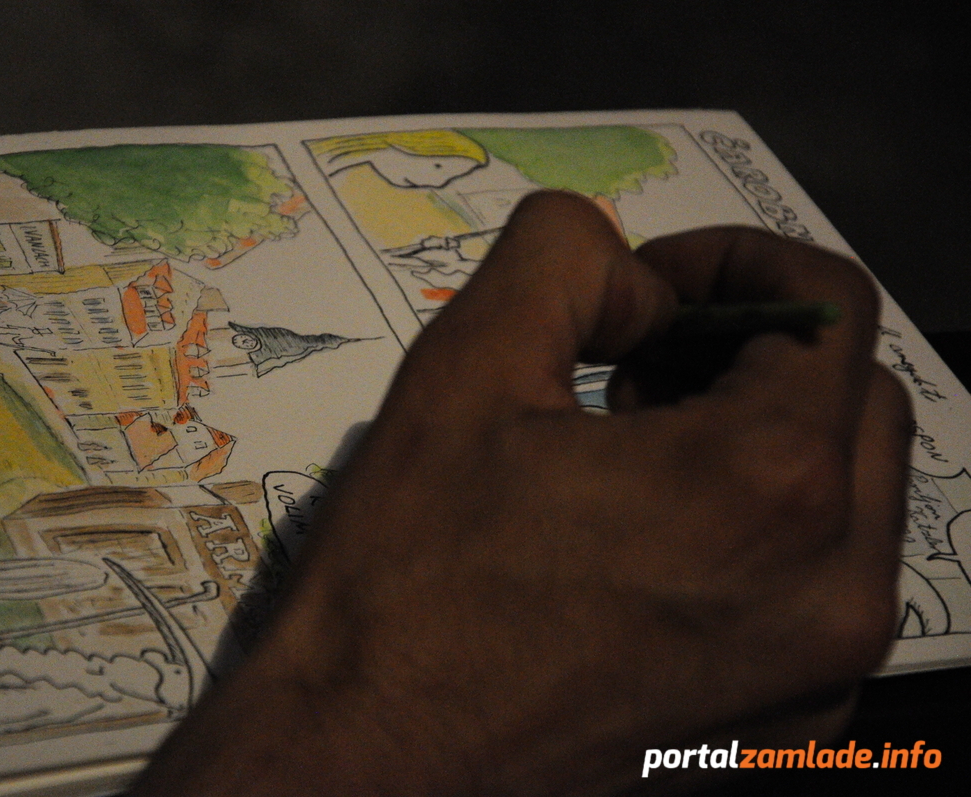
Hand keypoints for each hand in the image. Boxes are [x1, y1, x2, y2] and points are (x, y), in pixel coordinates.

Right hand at [134, 192, 911, 794]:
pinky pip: (817, 583)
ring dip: (760, 434)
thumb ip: (562, 255)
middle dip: (752, 350)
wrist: (368, 767)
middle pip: (855, 399)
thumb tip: (637, 282)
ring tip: (629, 449)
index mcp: (773, 485)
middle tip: (630, 364)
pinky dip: (758, 526)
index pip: (829, 308)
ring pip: (847, 493)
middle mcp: (837, 589)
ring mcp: (821, 674)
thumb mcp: (462, 368)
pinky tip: (642, 539)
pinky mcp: (783, 727)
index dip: (736, 259)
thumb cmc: (408, 574)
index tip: (647, 286)